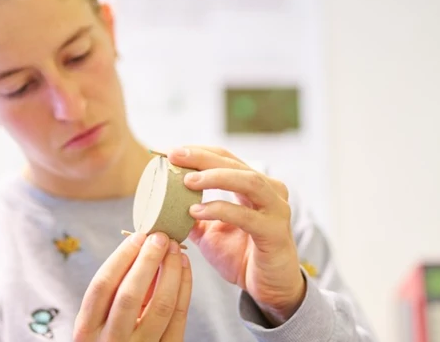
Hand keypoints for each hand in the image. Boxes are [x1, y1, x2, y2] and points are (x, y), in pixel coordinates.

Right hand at [74, 232, 192, 341]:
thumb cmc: (109, 339)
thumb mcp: (99, 322)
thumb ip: (114, 292)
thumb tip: (138, 250)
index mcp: (87, 330)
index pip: (102, 286)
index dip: (121, 258)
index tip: (137, 237)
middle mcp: (111, 341)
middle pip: (130, 294)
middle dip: (148, 261)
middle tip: (160, 237)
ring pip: (160, 305)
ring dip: (171, 272)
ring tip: (175, 250)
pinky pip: (179, 318)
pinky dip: (184, 289)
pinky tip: (184, 269)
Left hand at [167, 146, 305, 325]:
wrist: (269, 288)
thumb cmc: (243, 257)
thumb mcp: (211, 234)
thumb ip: (193, 217)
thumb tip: (163, 207)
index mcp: (254, 187)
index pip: (226, 158)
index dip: (199, 152)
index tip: (171, 152)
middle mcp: (269, 192)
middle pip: (235, 164)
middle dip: (203, 157)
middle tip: (175, 156)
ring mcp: (276, 210)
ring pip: (247, 181)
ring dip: (215, 177)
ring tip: (187, 180)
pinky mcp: (275, 232)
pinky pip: (246, 215)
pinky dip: (220, 210)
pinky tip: (197, 211)